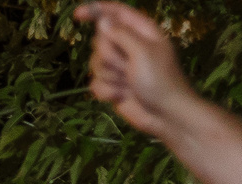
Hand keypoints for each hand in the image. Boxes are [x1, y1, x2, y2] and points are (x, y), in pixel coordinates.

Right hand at [77, 3, 198, 137]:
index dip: (95, 11)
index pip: (115, 12)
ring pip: (95, 63)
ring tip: (128, 83)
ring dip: (110, 76)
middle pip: (100, 40)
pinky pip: (95, 83)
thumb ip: (121, 34)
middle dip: (108, 56)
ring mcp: (120, 66)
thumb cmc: (160, 79)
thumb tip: (102, 20)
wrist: (164, 114)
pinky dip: (107, 91)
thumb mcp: (142, 51)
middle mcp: (129, 46)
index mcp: (141, 31)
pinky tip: (122, 96)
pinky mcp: (112, 85)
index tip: (77, 14)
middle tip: (126, 66)